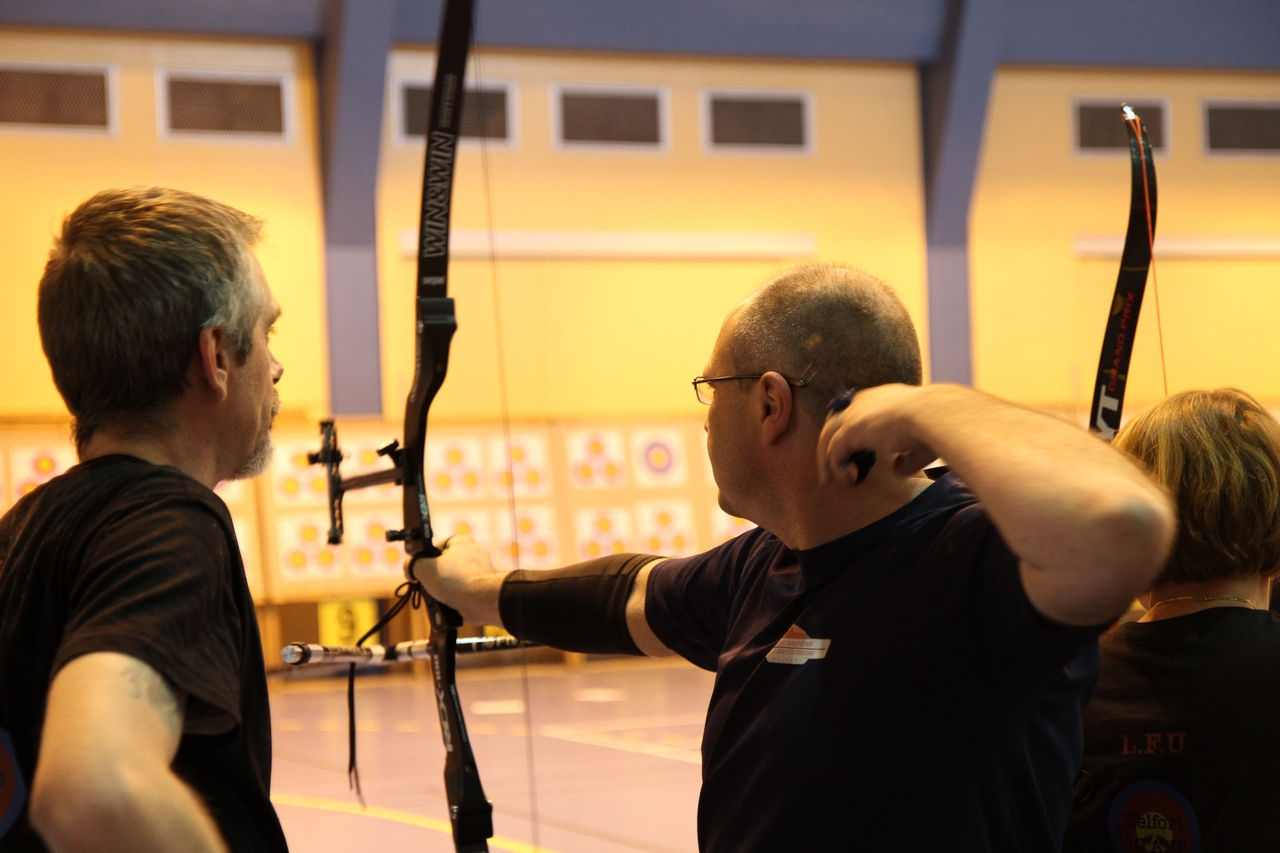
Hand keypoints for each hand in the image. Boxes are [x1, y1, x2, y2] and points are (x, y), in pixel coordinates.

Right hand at [409, 535, 505, 626]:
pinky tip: (448, 605)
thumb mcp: (424, 568)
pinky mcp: (483, 589)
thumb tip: (410, 568)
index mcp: (462, 542)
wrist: (480, 601)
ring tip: (438, 597)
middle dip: (435, 577)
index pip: (438, 546)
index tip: (420, 569)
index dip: (426, 558)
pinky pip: (462, 593)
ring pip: (453, 581)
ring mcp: (480, 572)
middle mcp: (474, 554)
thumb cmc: (454, 579)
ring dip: (443, 590)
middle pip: (445, 565)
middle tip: (427, 585)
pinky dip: (454, 600)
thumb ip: (413, 564)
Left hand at [816, 384, 937, 485]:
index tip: (850, 451)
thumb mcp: (920, 440)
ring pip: (828, 439)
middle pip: (834, 423)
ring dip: (825, 461)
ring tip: (827, 481)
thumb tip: (898, 469)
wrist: (933, 414)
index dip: (848, 431)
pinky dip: (835, 469)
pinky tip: (845, 481)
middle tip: (831, 466)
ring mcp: (853, 416)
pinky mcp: (850, 430)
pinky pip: (834, 453)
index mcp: (878, 398)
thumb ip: (907, 456)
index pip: (853, 412)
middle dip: (830, 445)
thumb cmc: (934, 424)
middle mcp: (861, 403)